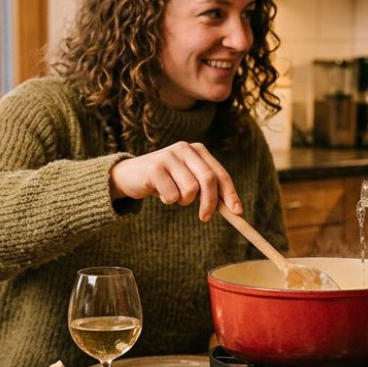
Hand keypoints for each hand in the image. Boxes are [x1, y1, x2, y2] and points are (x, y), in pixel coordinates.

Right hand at [109, 141, 239, 221]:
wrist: (130, 175)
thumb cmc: (165, 180)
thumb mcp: (188, 180)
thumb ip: (208, 189)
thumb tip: (234, 209)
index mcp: (198, 150)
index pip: (220, 174)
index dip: (230, 194)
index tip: (237, 212)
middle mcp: (185, 149)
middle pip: (208, 180)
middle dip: (210, 203)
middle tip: (204, 218)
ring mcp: (169, 156)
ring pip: (190, 190)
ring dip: (183, 201)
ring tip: (173, 196)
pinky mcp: (155, 168)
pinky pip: (172, 195)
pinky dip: (168, 200)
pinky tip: (159, 192)